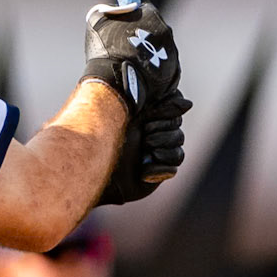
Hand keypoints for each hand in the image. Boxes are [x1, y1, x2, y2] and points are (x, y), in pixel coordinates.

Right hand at [81, 0, 179, 113]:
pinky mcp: (174, 71)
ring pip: (160, 49)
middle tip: (127, 48)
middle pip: (156, 30)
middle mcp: (166, 30)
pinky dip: (154, 69)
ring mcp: (172, 51)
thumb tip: (121, 8)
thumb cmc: (104, 51)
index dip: (135, 19)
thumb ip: (109, 10)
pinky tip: (140, 75)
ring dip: (149, 54)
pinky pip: (164, 66)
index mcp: (151, 14)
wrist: (114, 82)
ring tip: (132, 65)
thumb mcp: (96, 21)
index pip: (146, 10)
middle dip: (143, 37)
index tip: (126, 28)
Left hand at [99, 88, 189, 203]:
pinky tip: (144, 170)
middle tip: (146, 133)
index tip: (151, 116)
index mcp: (148, 116)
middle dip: (163, 132)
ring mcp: (155, 154)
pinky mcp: (155, 173)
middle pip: (177, 132)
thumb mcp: (128, 112)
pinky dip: (159, 168)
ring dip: (163, 148)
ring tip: (146, 148)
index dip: (168, 114)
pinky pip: (172, 168)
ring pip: (177, 151)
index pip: (175, 112)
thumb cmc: (102, 133)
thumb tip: (188, 104)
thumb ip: (156, 104)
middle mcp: (154, 134)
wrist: (88, 165)